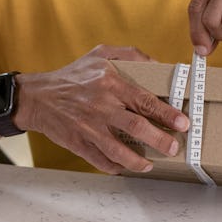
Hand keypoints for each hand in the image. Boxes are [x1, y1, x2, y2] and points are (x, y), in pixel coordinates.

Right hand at [13, 45, 188, 174]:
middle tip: (173, 147)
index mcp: (109, 82)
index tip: (183, 123)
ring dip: (138, 161)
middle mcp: (101, 105)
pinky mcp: (78, 143)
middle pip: (136, 127)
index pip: (144, 100)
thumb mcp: (100, 54)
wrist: (38, 97)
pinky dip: (114, 167)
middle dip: (159, 140)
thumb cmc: (72, 75)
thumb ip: (130, 54)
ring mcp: (89, 126)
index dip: (166, 113)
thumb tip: (158, 64)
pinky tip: (125, 167)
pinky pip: (100, 160)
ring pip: (118, 150)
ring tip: (150, 164)